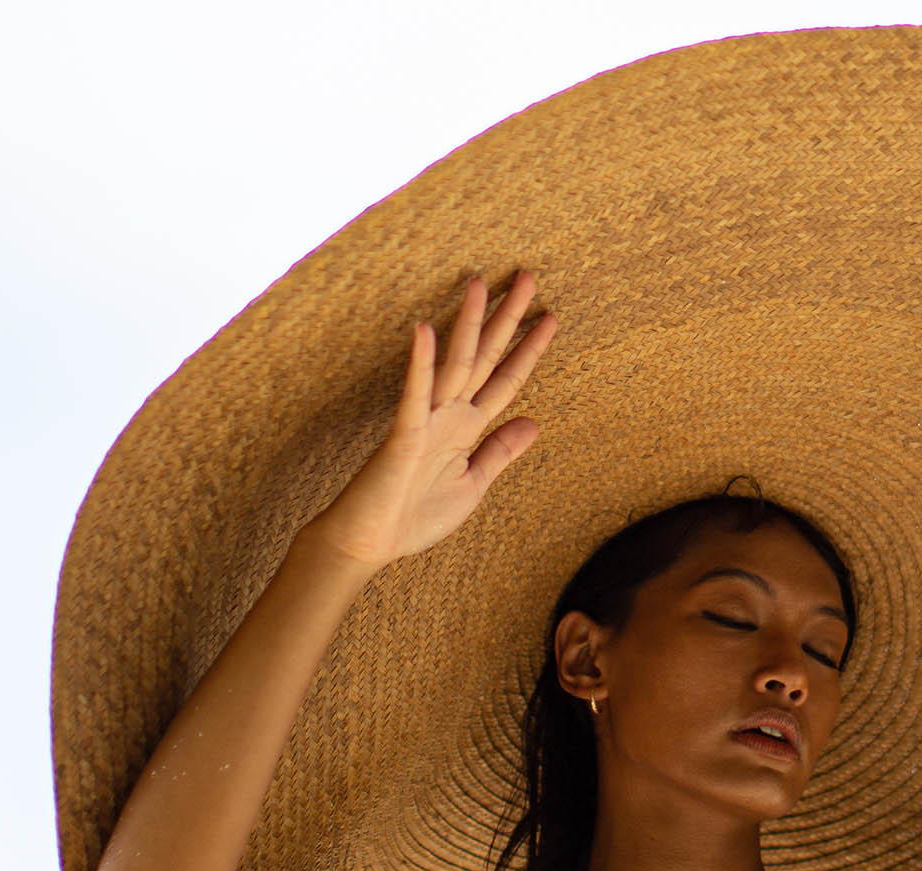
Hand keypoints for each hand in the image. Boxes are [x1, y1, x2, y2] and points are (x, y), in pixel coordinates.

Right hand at [299, 269, 558, 569]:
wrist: (370, 543)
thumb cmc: (415, 516)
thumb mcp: (473, 484)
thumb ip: (500, 452)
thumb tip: (534, 422)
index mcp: (468, 428)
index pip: (506, 380)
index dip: (529, 350)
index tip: (551, 318)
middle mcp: (450, 416)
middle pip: (485, 359)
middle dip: (507, 320)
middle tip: (528, 277)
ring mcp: (426, 422)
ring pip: (454, 365)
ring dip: (467, 325)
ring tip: (479, 284)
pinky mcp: (403, 437)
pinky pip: (413, 396)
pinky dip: (420, 365)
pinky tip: (425, 332)